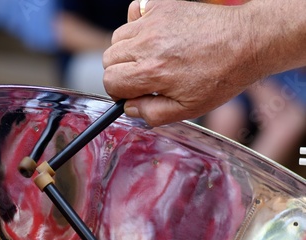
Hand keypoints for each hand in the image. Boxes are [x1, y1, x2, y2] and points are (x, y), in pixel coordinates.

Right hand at [103, 0, 257, 125]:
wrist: (245, 42)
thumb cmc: (219, 77)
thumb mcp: (187, 109)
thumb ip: (152, 113)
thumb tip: (130, 108)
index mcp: (151, 72)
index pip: (110, 81)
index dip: (118, 91)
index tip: (131, 92)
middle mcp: (148, 44)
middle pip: (109, 59)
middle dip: (120, 72)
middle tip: (140, 77)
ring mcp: (154, 21)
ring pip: (118, 37)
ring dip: (127, 50)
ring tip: (149, 56)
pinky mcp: (162, 5)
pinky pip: (134, 12)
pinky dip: (137, 23)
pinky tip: (153, 35)